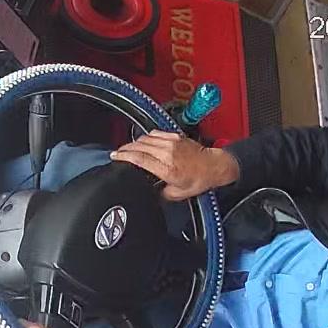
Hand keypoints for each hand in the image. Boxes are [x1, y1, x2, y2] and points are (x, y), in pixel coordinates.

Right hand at [110, 131, 239, 201]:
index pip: (139, 158)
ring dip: (134, 143)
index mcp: (167, 169)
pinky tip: (143, 143)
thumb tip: (149, 191)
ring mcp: (171, 142)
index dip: (124, 156)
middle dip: (125, 149)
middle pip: (139, 146)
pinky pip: (154, 134)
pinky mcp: (175, 136)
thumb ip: (160, 193)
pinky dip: (146, 138)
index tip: (114, 156)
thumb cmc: (198, 180)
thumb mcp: (177, 194)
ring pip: (145, 139)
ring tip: (128, 149)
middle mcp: (168, 153)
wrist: (213, 166)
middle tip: (117, 153)